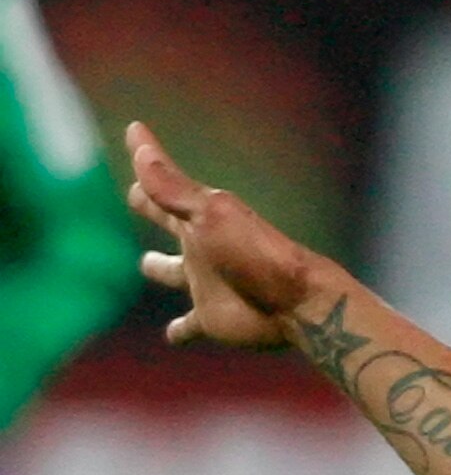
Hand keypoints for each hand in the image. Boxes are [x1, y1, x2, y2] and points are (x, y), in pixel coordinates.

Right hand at [125, 120, 318, 349]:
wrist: (293, 301)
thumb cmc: (252, 251)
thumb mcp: (208, 213)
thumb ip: (170, 185)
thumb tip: (137, 138)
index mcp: (197, 217)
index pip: (162, 188)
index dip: (145, 167)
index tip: (134, 138)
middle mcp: (199, 247)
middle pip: (168, 226)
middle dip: (151, 211)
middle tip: (134, 199)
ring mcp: (204, 284)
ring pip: (173, 274)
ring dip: (159, 268)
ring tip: (144, 266)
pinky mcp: (211, 319)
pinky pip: (189, 326)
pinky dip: (179, 331)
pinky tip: (170, 336)